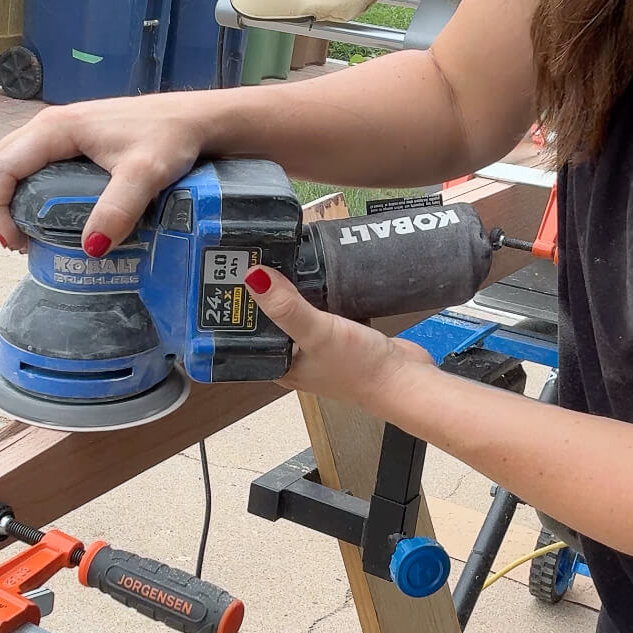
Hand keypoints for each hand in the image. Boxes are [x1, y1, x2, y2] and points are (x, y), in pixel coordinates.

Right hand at [0, 96, 206, 251]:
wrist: (196, 119)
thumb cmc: (171, 138)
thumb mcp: (145, 174)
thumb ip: (118, 209)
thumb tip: (90, 249)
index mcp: (56, 128)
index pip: (1, 167)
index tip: (15, 241)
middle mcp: (50, 125)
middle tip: (17, 243)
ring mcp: (61, 130)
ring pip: (12, 162)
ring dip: (7, 198)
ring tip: (26, 233)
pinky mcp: (74, 139)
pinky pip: (33, 163)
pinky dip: (25, 189)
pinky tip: (44, 214)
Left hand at [246, 267, 433, 411]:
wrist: (405, 378)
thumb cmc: (358, 367)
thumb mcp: (316, 334)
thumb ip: (286, 307)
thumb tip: (253, 276)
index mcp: (278, 364)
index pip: (246, 331)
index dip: (237, 304)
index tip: (227, 272)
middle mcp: (293, 356)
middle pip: (269, 317)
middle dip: (263, 290)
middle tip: (252, 254)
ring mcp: (316, 345)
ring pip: (294, 310)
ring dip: (289, 288)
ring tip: (277, 256)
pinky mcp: (337, 333)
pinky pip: (318, 307)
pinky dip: (314, 291)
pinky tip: (312, 272)